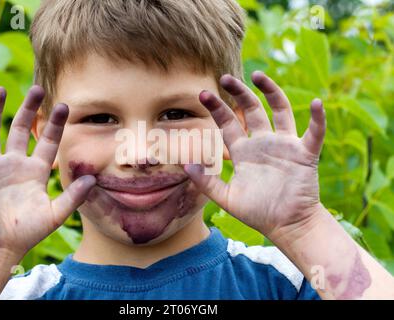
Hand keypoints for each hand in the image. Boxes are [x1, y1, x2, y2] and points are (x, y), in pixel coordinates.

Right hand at [0, 86, 95, 258]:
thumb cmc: (27, 232)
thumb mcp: (55, 215)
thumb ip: (73, 197)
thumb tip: (93, 178)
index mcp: (36, 171)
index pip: (47, 142)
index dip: (55, 125)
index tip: (64, 105)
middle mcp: (15, 165)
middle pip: (20, 130)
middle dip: (29, 110)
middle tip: (37, 89)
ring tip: (0, 90)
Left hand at [184, 71, 325, 239]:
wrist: (286, 226)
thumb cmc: (258, 213)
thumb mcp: (226, 198)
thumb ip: (206, 182)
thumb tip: (186, 164)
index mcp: (244, 152)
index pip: (229, 123)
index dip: (217, 108)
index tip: (203, 94)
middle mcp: (263, 143)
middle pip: (251, 110)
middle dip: (239, 93)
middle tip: (225, 77)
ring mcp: (285, 146)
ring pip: (280, 110)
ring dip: (272, 91)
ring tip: (258, 75)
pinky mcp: (305, 154)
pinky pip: (314, 133)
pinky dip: (317, 119)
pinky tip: (316, 103)